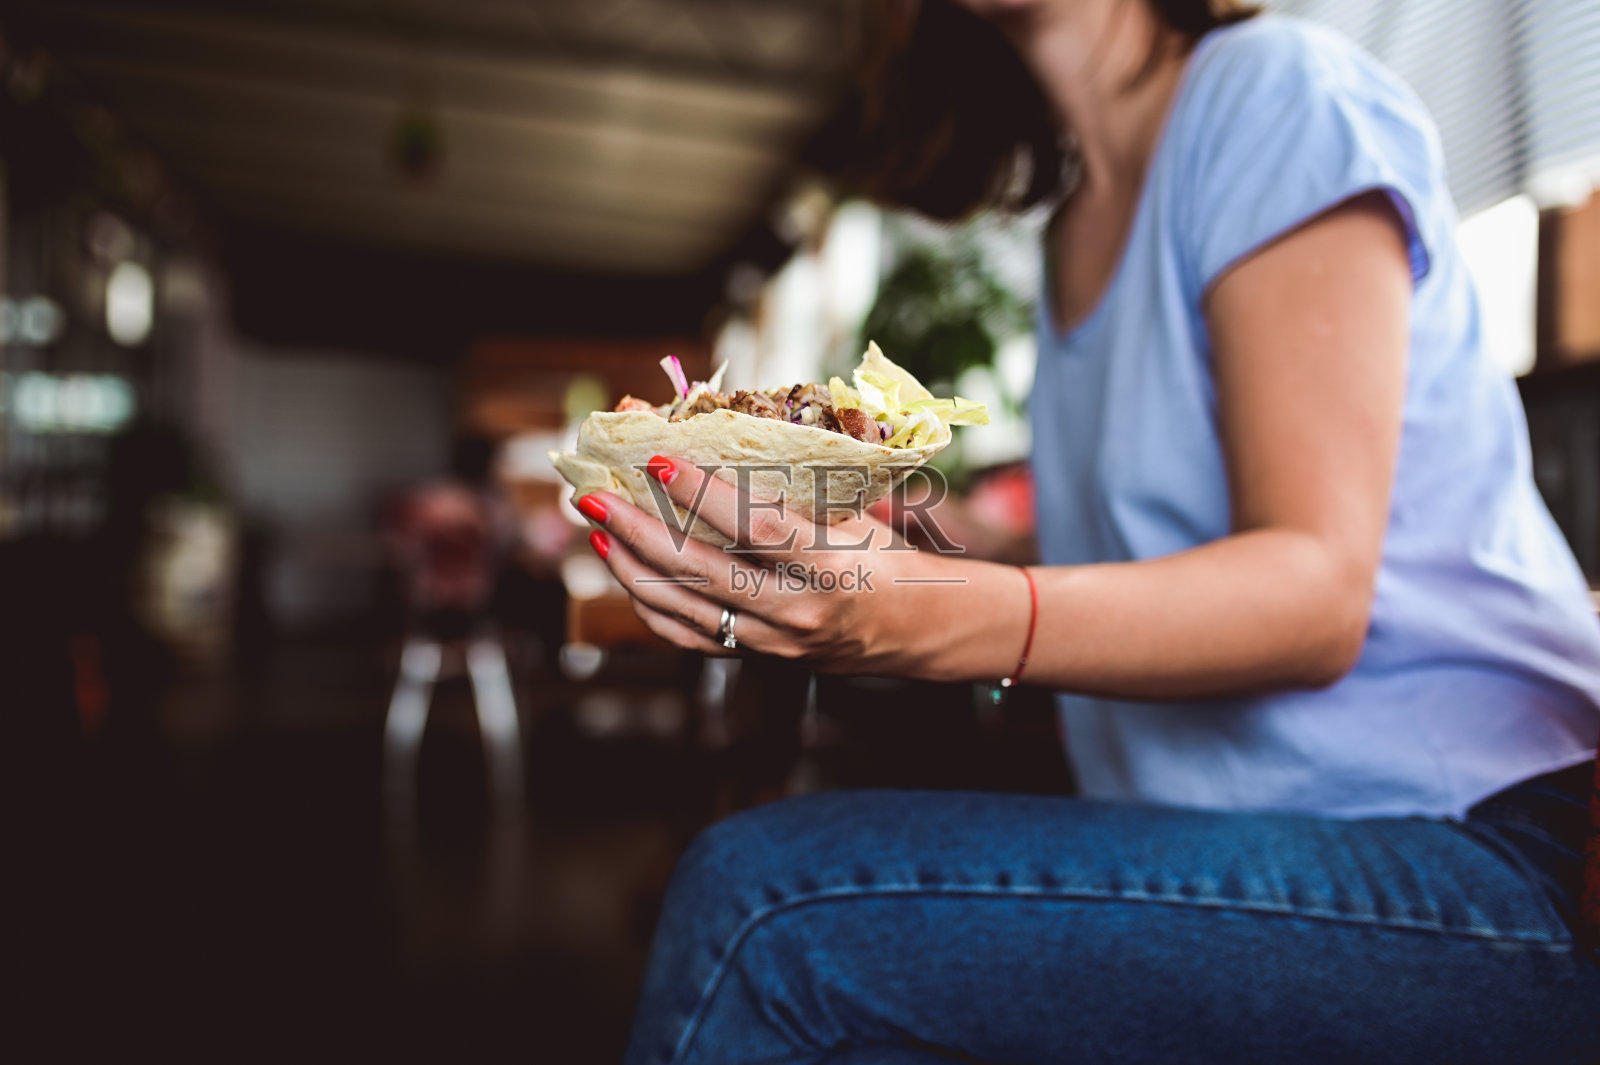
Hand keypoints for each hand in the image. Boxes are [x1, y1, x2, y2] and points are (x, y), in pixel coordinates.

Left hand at [574, 455, 941, 672]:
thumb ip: (794, 494)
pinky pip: (689, 637)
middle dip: (636, 530)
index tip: (659, 459)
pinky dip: (651, 605)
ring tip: (596, 530)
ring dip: (630, 567)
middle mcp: (797, 611)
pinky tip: (627, 571)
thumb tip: (724, 441)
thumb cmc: (886, 559)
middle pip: (700, 571)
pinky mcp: (759, 660)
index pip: (755, 528)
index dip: (702, 495)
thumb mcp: (855, 517)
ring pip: (683, 609)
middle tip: (592, 496)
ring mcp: (774, 643)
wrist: (917, 630)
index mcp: (830, 566)